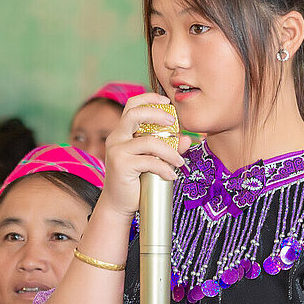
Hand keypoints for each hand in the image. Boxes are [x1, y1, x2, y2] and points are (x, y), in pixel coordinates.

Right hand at [100, 93, 191, 217]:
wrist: (118, 204)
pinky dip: (165, 168)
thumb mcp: (153, 161)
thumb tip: (186, 139)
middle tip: (174, 123)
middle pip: (135, 114)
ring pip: (149, 141)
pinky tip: (171, 175)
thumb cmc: (136, 181)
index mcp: (122, 132)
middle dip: (157, 114)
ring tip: (180, 162)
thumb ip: (168, 148)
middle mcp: (116, 138)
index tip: (167, 101)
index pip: (132, 106)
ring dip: (170, 151)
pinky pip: (149, 161)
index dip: (149, 99)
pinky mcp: (121, 165)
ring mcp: (117, 151)